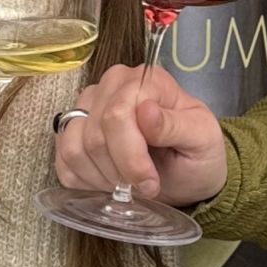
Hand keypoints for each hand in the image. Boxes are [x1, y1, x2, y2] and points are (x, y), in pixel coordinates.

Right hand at [54, 63, 226, 207]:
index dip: (130, 157)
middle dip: (119, 171)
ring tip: (127, 184)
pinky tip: (109, 182)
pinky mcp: (73, 131)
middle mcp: (111, 85)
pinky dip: (85, 181)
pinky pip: (63, 161)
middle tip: (143, 186)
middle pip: (94, 135)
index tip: (150, 182)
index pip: (117, 116)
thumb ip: (175, 125)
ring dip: (101, 178)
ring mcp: (88, 106)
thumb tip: (146, 111)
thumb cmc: (197, 153)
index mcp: (145, 80)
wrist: (187, 173)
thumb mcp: (202, 139)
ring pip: (74, 148)